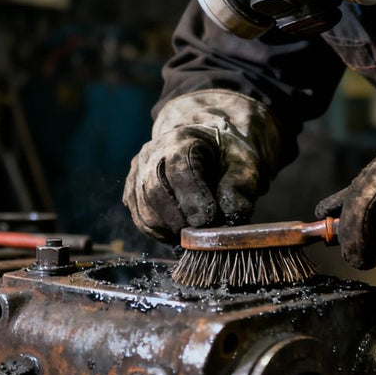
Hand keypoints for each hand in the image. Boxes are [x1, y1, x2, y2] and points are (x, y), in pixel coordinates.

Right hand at [124, 90, 280, 242]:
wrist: (204, 148)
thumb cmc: (224, 156)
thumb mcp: (242, 162)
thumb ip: (240, 185)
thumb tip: (232, 213)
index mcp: (180, 140)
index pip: (178, 171)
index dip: (193, 199)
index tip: (210, 219)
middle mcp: (151, 154)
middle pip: (154, 193)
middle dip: (180, 219)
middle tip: (201, 232)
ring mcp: (137, 174)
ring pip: (145, 212)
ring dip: (170, 230)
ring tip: (194, 233)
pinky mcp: (132, 193)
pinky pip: (141, 221)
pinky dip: (161, 233)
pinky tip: (180, 231)